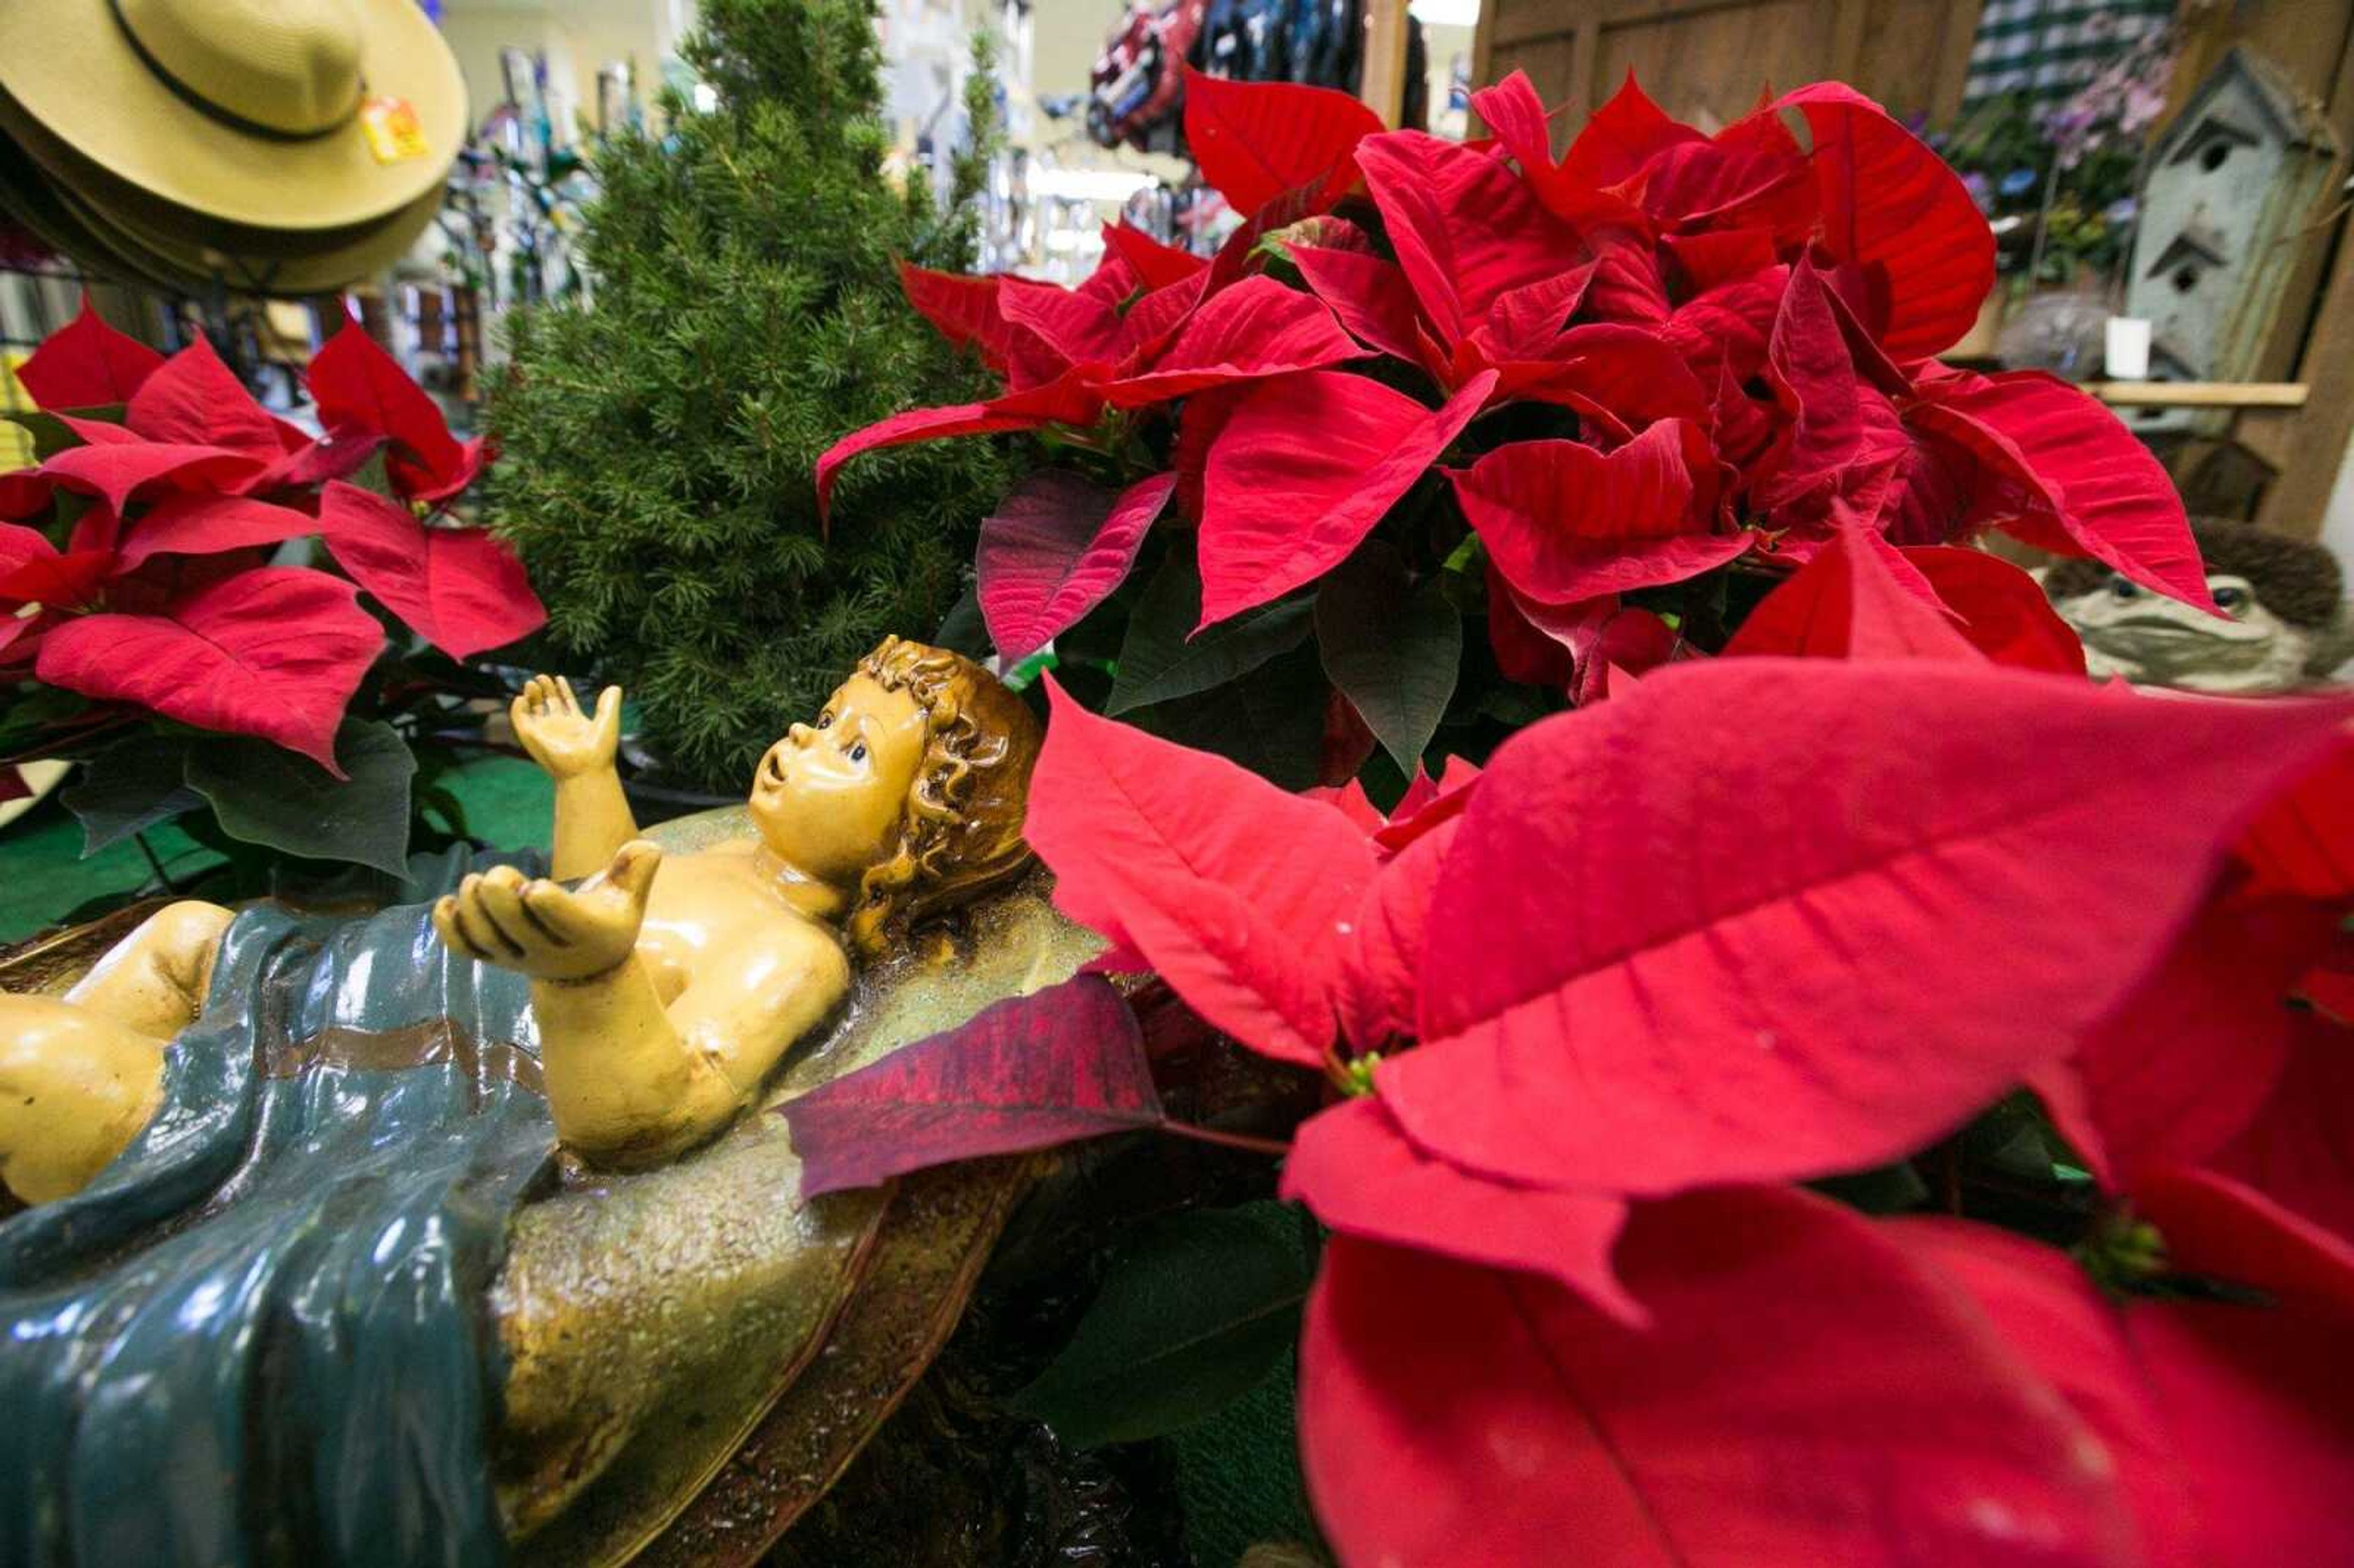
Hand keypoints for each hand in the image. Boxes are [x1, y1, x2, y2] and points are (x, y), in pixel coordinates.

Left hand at [433, 842, 661, 981]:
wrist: (585, 972)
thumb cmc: (607, 921)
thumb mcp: (629, 899)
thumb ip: (638, 870)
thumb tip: (649, 846)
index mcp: (586, 933)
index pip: (562, 921)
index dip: (544, 903)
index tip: (534, 885)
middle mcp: (548, 951)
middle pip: (514, 927)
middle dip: (500, 895)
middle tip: (501, 873)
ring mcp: (516, 958)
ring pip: (485, 938)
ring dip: (472, 906)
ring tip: (473, 881)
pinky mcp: (493, 959)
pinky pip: (464, 948)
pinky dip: (448, 927)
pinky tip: (446, 902)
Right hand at [512, 675, 621, 780]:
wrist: (587, 768)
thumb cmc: (600, 750)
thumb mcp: (607, 721)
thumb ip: (609, 704)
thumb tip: (615, 687)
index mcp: (576, 723)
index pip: (565, 702)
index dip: (562, 690)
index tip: (559, 678)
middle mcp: (560, 727)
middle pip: (549, 704)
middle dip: (545, 689)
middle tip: (542, 677)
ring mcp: (546, 732)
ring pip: (534, 710)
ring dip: (530, 696)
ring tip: (532, 683)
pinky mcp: (533, 737)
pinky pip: (520, 721)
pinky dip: (517, 709)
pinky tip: (522, 698)